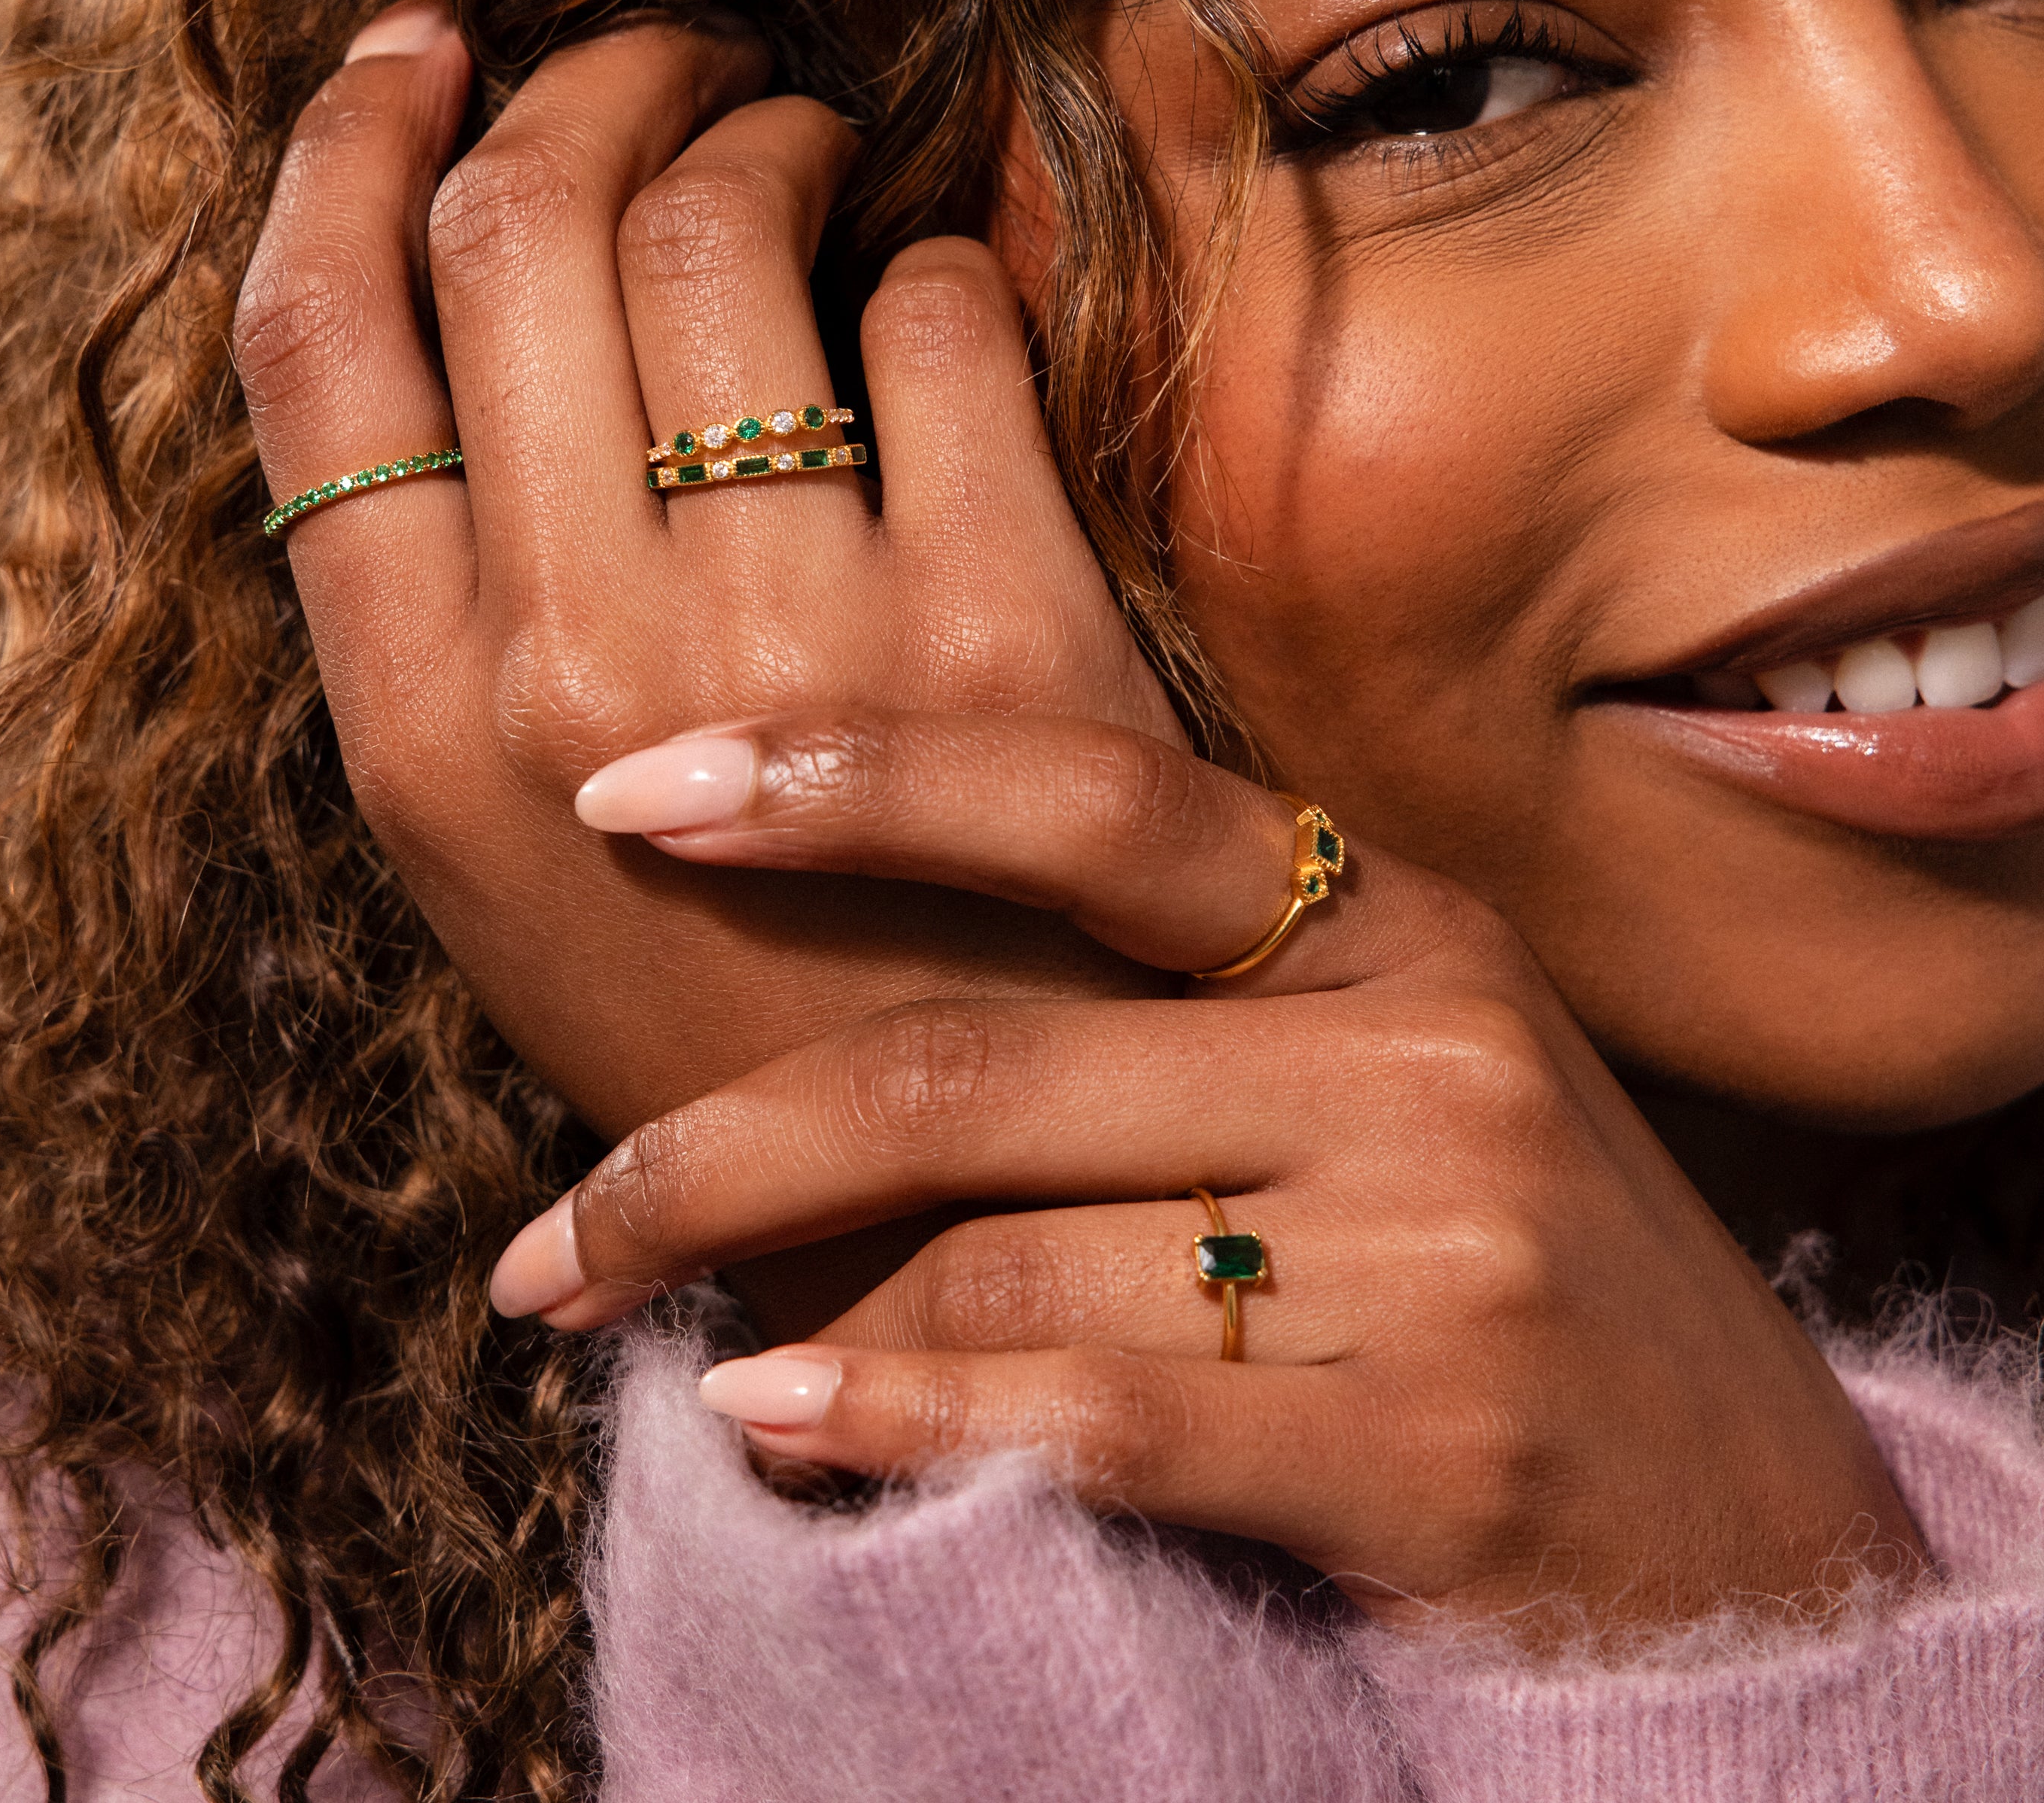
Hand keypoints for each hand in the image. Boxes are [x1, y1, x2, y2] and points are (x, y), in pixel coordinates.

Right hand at [231, 2, 1176, 1159]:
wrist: (943, 1183)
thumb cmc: (710, 996)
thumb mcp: (489, 842)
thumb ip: (431, 597)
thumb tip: (435, 279)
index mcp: (416, 725)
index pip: (316, 344)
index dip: (353, 144)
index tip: (422, 52)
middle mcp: (579, 672)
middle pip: (520, 231)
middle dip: (587, 85)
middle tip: (664, 68)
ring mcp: (801, 652)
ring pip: (721, 231)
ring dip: (763, 135)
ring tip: (798, 151)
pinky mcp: (1011, 635)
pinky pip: (939, 315)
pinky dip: (932, 265)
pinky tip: (930, 306)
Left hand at [491, 708, 1925, 1632]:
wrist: (1758, 1539)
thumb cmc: (1506, 1283)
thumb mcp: (1379, 1086)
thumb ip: (1166, 1016)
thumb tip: (838, 1016)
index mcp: (1397, 924)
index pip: (1078, 797)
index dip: (841, 776)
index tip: (634, 789)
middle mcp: (1426, 1051)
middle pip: (976, 1060)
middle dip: (716, 1149)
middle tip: (556, 1231)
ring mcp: (1446, 1242)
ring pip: (1004, 1251)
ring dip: (797, 1311)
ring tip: (674, 1345)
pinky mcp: (1438, 1443)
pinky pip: (1093, 1410)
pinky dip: (905, 1420)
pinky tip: (780, 1426)